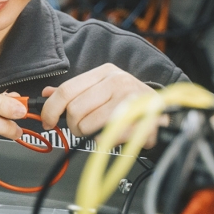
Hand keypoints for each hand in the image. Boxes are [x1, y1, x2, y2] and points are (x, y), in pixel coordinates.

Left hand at [39, 63, 156, 143]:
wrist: (166, 112)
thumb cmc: (129, 101)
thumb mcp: (101, 89)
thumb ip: (74, 92)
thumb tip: (47, 93)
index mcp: (105, 72)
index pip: (66, 89)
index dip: (51, 109)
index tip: (48, 122)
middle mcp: (118, 82)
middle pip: (75, 110)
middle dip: (73, 125)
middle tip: (82, 128)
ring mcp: (131, 100)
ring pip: (87, 126)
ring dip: (88, 135)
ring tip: (100, 131)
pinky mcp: (139, 121)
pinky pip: (106, 137)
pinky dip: (103, 141)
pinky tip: (114, 134)